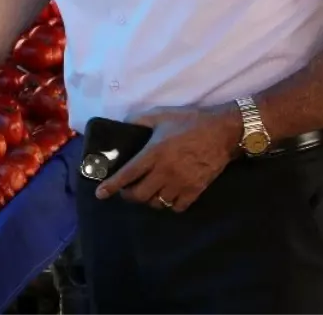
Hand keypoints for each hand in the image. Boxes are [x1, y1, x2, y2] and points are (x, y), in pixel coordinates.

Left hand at [95, 104, 241, 211]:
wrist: (223, 132)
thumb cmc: (190, 122)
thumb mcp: (161, 115)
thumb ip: (139, 121)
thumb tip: (124, 125)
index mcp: (154, 153)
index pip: (128, 174)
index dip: (112, 186)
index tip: (100, 194)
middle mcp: (165, 172)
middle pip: (140, 195)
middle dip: (129, 196)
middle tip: (127, 191)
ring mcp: (181, 183)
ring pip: (158, 203)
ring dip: (149, 200)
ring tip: (148, 192)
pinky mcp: (196, 190)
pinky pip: (178, 207)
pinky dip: (170, 205)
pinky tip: (168, 197)